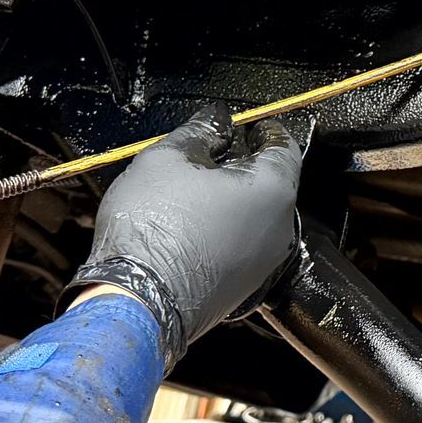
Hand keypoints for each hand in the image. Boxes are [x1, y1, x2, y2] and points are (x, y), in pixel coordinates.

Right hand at [66, 104, 300, 364]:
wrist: (137, 302)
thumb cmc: (154, 226)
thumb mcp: (168, 158)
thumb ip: (200, 132)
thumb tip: (216, 120)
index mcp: (273, 190)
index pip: (284, 146)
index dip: (264, 129)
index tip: (247, 124)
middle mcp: (281, 230)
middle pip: (270, 184)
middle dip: (243, 165)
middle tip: (210, 154)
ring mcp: (265, 264)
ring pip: (256, 218)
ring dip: (231, 200)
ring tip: (192, 190)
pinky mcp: (245, 289)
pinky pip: (241, 247)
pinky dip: (224, 231)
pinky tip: (191, 226)